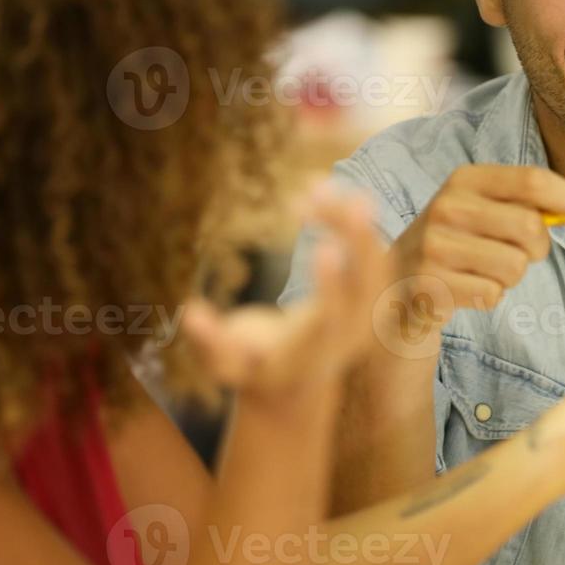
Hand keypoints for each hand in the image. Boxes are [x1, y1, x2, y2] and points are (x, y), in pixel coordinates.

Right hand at [181, 187, 391, 402]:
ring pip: (374, 259)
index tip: (325, 246)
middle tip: (326, 194)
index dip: (331, 283)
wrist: (297, 380)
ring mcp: (368, 309)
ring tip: (314, 184)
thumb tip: (191, 314)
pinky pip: (373, 248)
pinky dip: (355, 219)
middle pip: (366, 282)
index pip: (332, 315)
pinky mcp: (371, 289)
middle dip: (353, 236)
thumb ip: (210, 343)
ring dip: (351, 219)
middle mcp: (352, 328)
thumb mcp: (225, 366)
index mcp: (317, 347)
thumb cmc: (254, 369)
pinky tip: (326, 189)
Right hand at [387, 165, 564, 333]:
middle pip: (530, 227)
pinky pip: (491, 294)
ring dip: (509, 277)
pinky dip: (487, 296)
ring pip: (514, 267)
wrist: (396, 284)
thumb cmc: (459, 244)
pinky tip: (463, 289)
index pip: (533, 180)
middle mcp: (446, 204)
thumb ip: (530, 205)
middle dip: (537, 249)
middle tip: (517, 253)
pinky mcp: (430, 283)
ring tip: (481, 271)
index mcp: (465, 178)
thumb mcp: (484, 211)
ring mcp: (434, 244)